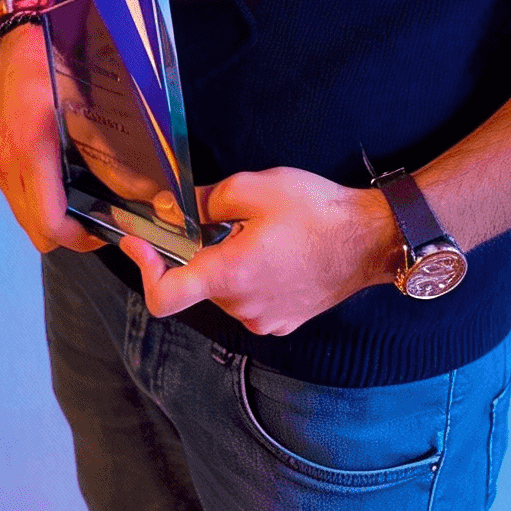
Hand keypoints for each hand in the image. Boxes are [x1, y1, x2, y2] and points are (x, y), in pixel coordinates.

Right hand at [0, 22, 103, 253]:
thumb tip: (144, 193)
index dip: (82, 238)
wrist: (20, 40)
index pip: (51, 223)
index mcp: (30, 151)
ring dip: (53, 220)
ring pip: (26, 218)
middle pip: (36, 231)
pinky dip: (40, 203)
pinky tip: (62, 182)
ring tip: (84, 201)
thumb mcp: (89, 108)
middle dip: (70, 234)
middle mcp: (6, 164)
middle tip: (99, 218)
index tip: (107, 229)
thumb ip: (111, 156)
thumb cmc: (55, 65)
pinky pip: (18, 199)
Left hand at [120, 168, 402, 336]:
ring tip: (257, 233)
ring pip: (224, 292)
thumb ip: (201, 201)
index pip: (164, 297)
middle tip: (219, 219)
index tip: (139, 242)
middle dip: (197, 253)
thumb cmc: (316, 212)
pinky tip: (274, 252)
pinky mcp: (283, 322)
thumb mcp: (252, 189)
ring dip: (226, 264)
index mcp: (230, 276)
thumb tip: (169, 209)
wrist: (372, 240)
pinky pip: (248, 301)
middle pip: (197, 285)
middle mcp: (243, 308)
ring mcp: (265, 320)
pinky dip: (248, 279)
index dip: (144, 269)